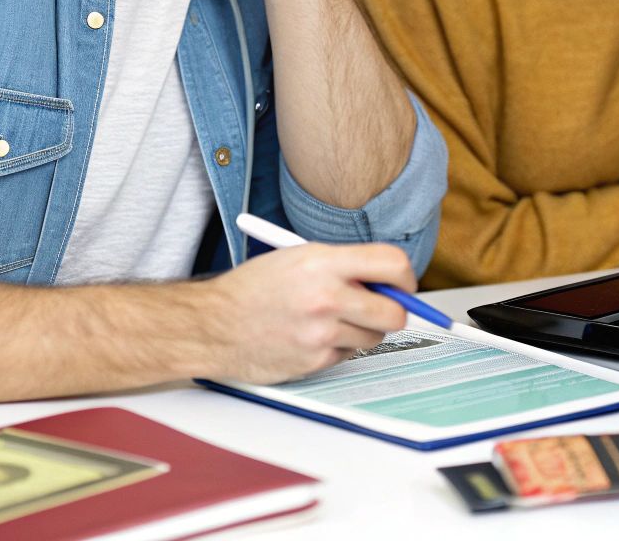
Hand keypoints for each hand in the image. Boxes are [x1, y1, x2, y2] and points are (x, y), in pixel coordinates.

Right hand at [198, 241, 415, 382]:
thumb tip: (389, 281)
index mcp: (323, 263)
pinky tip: (311, 336)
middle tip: (379, 308)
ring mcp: (321, 333)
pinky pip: (348, 356)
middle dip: (393, 311)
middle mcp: (326, 297)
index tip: (403, 284)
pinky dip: (337, 348)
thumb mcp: (300, 258)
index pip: (392, 264)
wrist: (213, 325)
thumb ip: (346, 265)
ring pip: (374, 337)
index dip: (405, 277)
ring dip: (361, 330)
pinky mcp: (315, 360)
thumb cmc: (253, 289)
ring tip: (330, 320)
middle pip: (395, 312)